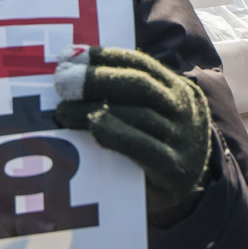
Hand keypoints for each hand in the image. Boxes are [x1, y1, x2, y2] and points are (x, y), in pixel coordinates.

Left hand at [53, 46, 211, 218]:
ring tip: (63, 111)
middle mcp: (185, 110)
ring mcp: (183, 139)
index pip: (140, 64)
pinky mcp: (175, 168)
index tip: (69, 56)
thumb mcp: (153, 115)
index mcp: (178, 89)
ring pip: (139, 115)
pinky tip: (93, 127)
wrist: (186, 192)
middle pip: (140, 85)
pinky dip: (116, 133)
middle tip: (61, 80)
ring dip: (95, 109)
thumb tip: (72, 72)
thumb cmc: (155, 146)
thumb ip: (127, 96)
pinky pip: (143, 147)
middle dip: (97, 79)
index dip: (104, 57)